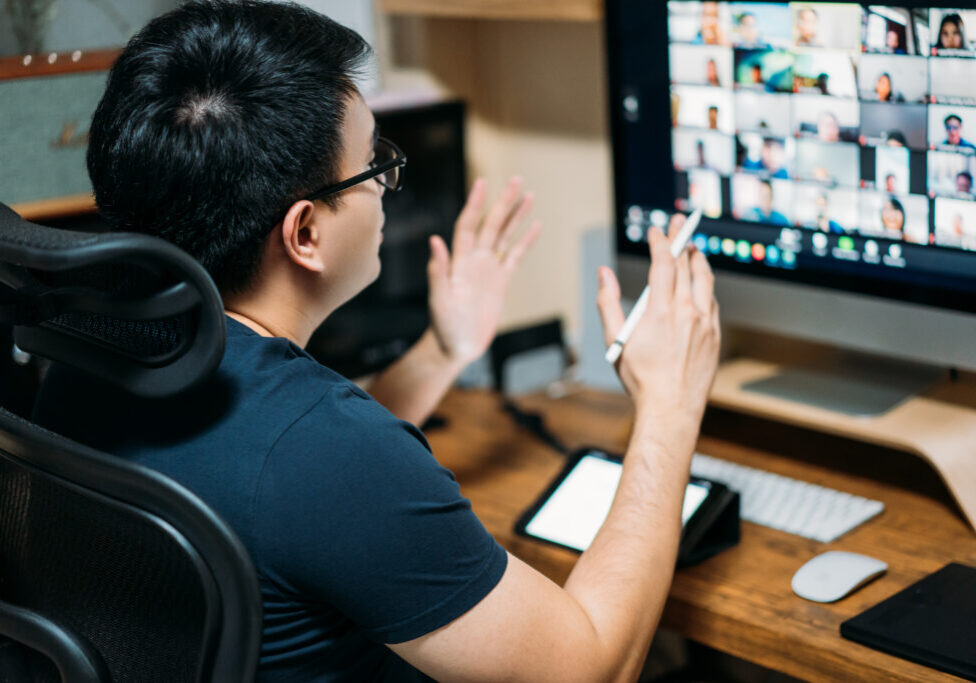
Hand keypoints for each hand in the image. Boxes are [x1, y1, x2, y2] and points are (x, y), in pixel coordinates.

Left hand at [427, 176, 541, 365]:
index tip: (483, 183)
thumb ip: (438, 271)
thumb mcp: (439, 301)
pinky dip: (525, 241)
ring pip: (505, 236)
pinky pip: (515, 256)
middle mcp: (474, 260)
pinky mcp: (500, 281)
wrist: (455, 346)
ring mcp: (488, 269)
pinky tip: (535, 226)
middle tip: (517, 179)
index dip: (476, 204)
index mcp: (459, 262)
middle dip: (504, 202)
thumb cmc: (443, 327)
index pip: (468, 225)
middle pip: (491, 224)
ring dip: (516, 216)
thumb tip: (435, 241)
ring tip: (529, 195)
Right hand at [596, 214, 719, 452]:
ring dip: (698, 259)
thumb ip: (608, 302)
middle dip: (682, 239)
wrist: (671, 408)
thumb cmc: (640, 378)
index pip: (663, 264)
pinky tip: (700, 285)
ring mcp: (705, 323)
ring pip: (706, 280)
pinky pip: (713, 302)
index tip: (656, 231)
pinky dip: (706, 287)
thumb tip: (604, 274)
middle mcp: (687, 312)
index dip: (660, 242)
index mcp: (660, 311)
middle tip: (680, 222)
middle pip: (687, 264)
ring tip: (693, 247)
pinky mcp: (715, 336)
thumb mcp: (615, 340)